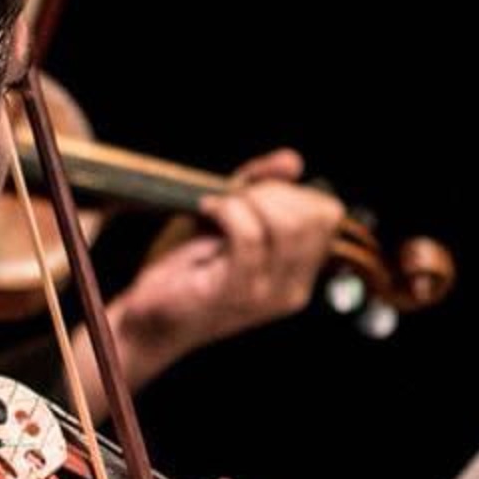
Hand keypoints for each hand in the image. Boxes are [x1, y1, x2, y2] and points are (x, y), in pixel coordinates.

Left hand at [107, 150, 345, 381]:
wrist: (149, 317)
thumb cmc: (187, 268)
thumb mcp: (231, 217)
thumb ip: (262, 186)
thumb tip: (292, 161)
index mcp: (299, 273)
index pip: (329, 216)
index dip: (296, 191)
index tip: (258, 190)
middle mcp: (292, 289)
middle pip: (312, 218)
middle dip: (272, 192)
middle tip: (235, 196)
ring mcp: (266, 295)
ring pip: (284, 225)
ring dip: (248, 201)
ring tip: (219, 205)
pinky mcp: (235, 293)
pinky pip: (248, 237)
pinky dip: (227, 211)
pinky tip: (207, 211)